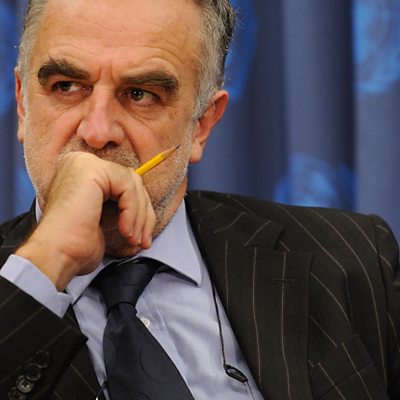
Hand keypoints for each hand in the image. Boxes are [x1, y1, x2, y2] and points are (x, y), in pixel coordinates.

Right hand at [16, 151, 155, 290]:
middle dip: (143, 213)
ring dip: (140, 215)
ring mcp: (85, 164)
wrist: (57, 255)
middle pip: (131, 181)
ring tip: (133, 238)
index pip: (124, 183)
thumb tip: (148, 210)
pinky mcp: (92, 169)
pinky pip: (128, 187)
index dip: (139, 209)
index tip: (142, 234)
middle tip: (143, 239)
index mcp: (83, 173)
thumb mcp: (105, 219)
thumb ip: (122, 204)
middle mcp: (82, 163)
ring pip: (133, 183)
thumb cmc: (76, 244)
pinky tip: (124, 230)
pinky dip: (132, 212)